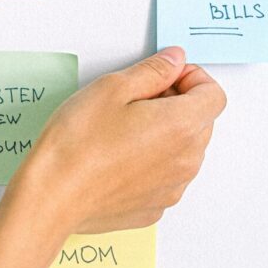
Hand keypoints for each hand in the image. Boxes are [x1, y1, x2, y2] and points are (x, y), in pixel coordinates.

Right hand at [10, 47, 225, 236]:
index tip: (167, 76)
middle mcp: (186, 161)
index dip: (193, 78)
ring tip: (123, 129)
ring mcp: (172, 189)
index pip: (214, 95)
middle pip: (201, 122)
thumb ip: (153, 70)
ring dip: (166, 134)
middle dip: (179, 104)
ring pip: (184, 151)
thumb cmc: (78, 142)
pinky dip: (151, 162)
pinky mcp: (154, 207)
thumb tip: (174, 60)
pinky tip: (117, 156)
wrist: (52, 196)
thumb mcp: (113, 88)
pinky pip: (165, 176)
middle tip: (137, 99)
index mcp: (182, 126)